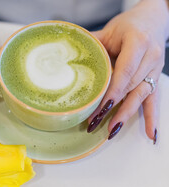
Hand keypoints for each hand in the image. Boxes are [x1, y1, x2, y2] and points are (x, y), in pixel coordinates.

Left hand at [87, 0, 168, 142]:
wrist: (153, 19)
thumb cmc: (128, 25)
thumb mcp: (108, 31)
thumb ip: (91, 44)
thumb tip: (64, 57)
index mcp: (138, 42)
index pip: (124, 71)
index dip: (112, 91)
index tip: (101, 107)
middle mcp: (150, 57)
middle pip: (131, 86)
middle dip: (113, 107)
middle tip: (96, 122)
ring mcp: (155, 69)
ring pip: (141, 96)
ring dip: (126, 115)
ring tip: (112, 130)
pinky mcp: (155, 78)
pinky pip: (154, 100)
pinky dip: (151, 117)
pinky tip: (150, 134)